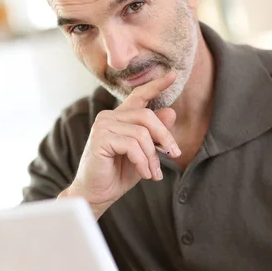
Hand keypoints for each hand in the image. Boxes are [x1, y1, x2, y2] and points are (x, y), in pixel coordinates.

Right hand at [60, 71, 180, 217]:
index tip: (172, 75)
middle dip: (164, 136)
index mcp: (120, 117)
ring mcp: (103, 126)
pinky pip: (132, 145)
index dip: (156, 85)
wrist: (96, 195)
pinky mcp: (101, 139)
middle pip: (147, 116)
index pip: (139, 95)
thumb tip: (171, 112)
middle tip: (174, 154)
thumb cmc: (118, 174)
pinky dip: (143, 161)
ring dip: (152, 157)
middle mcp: (109, 116)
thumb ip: (155, 135)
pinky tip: (144, 174)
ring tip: (153, 173)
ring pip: (142, 133)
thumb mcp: (144, 153)